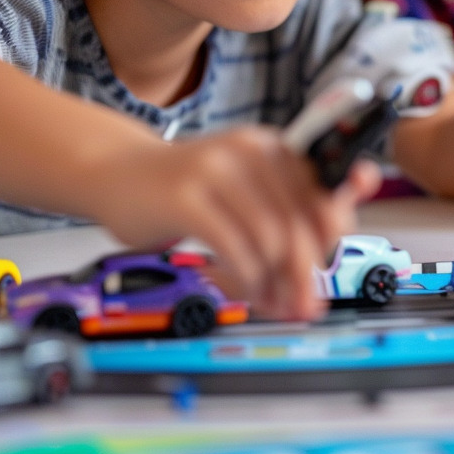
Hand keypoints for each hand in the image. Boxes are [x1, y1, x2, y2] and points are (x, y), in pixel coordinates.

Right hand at [92, 128, 379, 321]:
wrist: (115, 172)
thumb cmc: (189, 187)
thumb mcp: (246, 186)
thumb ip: (290, 207)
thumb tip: (337, 235)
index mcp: (275, 147)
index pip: (325, 194)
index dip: (332, 239)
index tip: (327, 271)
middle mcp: (251, 151)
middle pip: (300, 221)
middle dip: (306, 273)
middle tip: (306, 306)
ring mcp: (217, 170)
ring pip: (271, 238)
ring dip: (275, 283)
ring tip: (269, 302)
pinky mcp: (184, 197)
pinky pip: (233, 247)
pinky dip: (245, 278)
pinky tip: (241, 289)